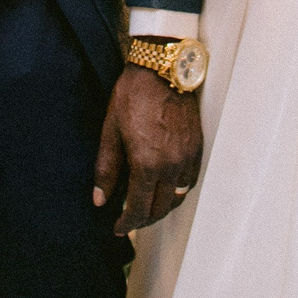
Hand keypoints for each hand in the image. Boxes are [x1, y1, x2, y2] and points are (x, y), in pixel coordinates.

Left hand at [91, 61, 200, 235]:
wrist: (162, 69)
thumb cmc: (132, 96)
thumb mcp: (110, 131)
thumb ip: (106, 169)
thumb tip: (100, 199)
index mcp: (147, 164)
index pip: (139, 208)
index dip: (127, 223)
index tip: (117, 228)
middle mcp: (171, 166)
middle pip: (160, 208)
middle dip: (144, 219)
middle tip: (129, 220)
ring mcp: (187, 157)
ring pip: (178, 197)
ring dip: (162, 207)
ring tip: (146, 206)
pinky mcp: (197, 147)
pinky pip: (190, 180)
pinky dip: (178, 190)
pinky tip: (165, 187)